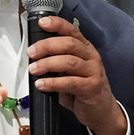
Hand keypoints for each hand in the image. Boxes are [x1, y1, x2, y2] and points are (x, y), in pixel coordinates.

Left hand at [27, 16, 126, 134]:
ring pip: (69, 62)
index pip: (72, 30)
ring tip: (34, 69)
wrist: (101, 110)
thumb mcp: (69, 70)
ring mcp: (93, 72)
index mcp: (85, 48)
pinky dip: (53, 83)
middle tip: (32, 52)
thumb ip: (56, 60)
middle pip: (69, 44)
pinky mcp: (92, 87)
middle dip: (47, 46)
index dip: (57, 24)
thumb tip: (34, 54)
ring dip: (48, 64)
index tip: (42, 23)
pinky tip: (42, 85)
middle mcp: (91, 57)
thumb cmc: (83, 88)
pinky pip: (71, 82)